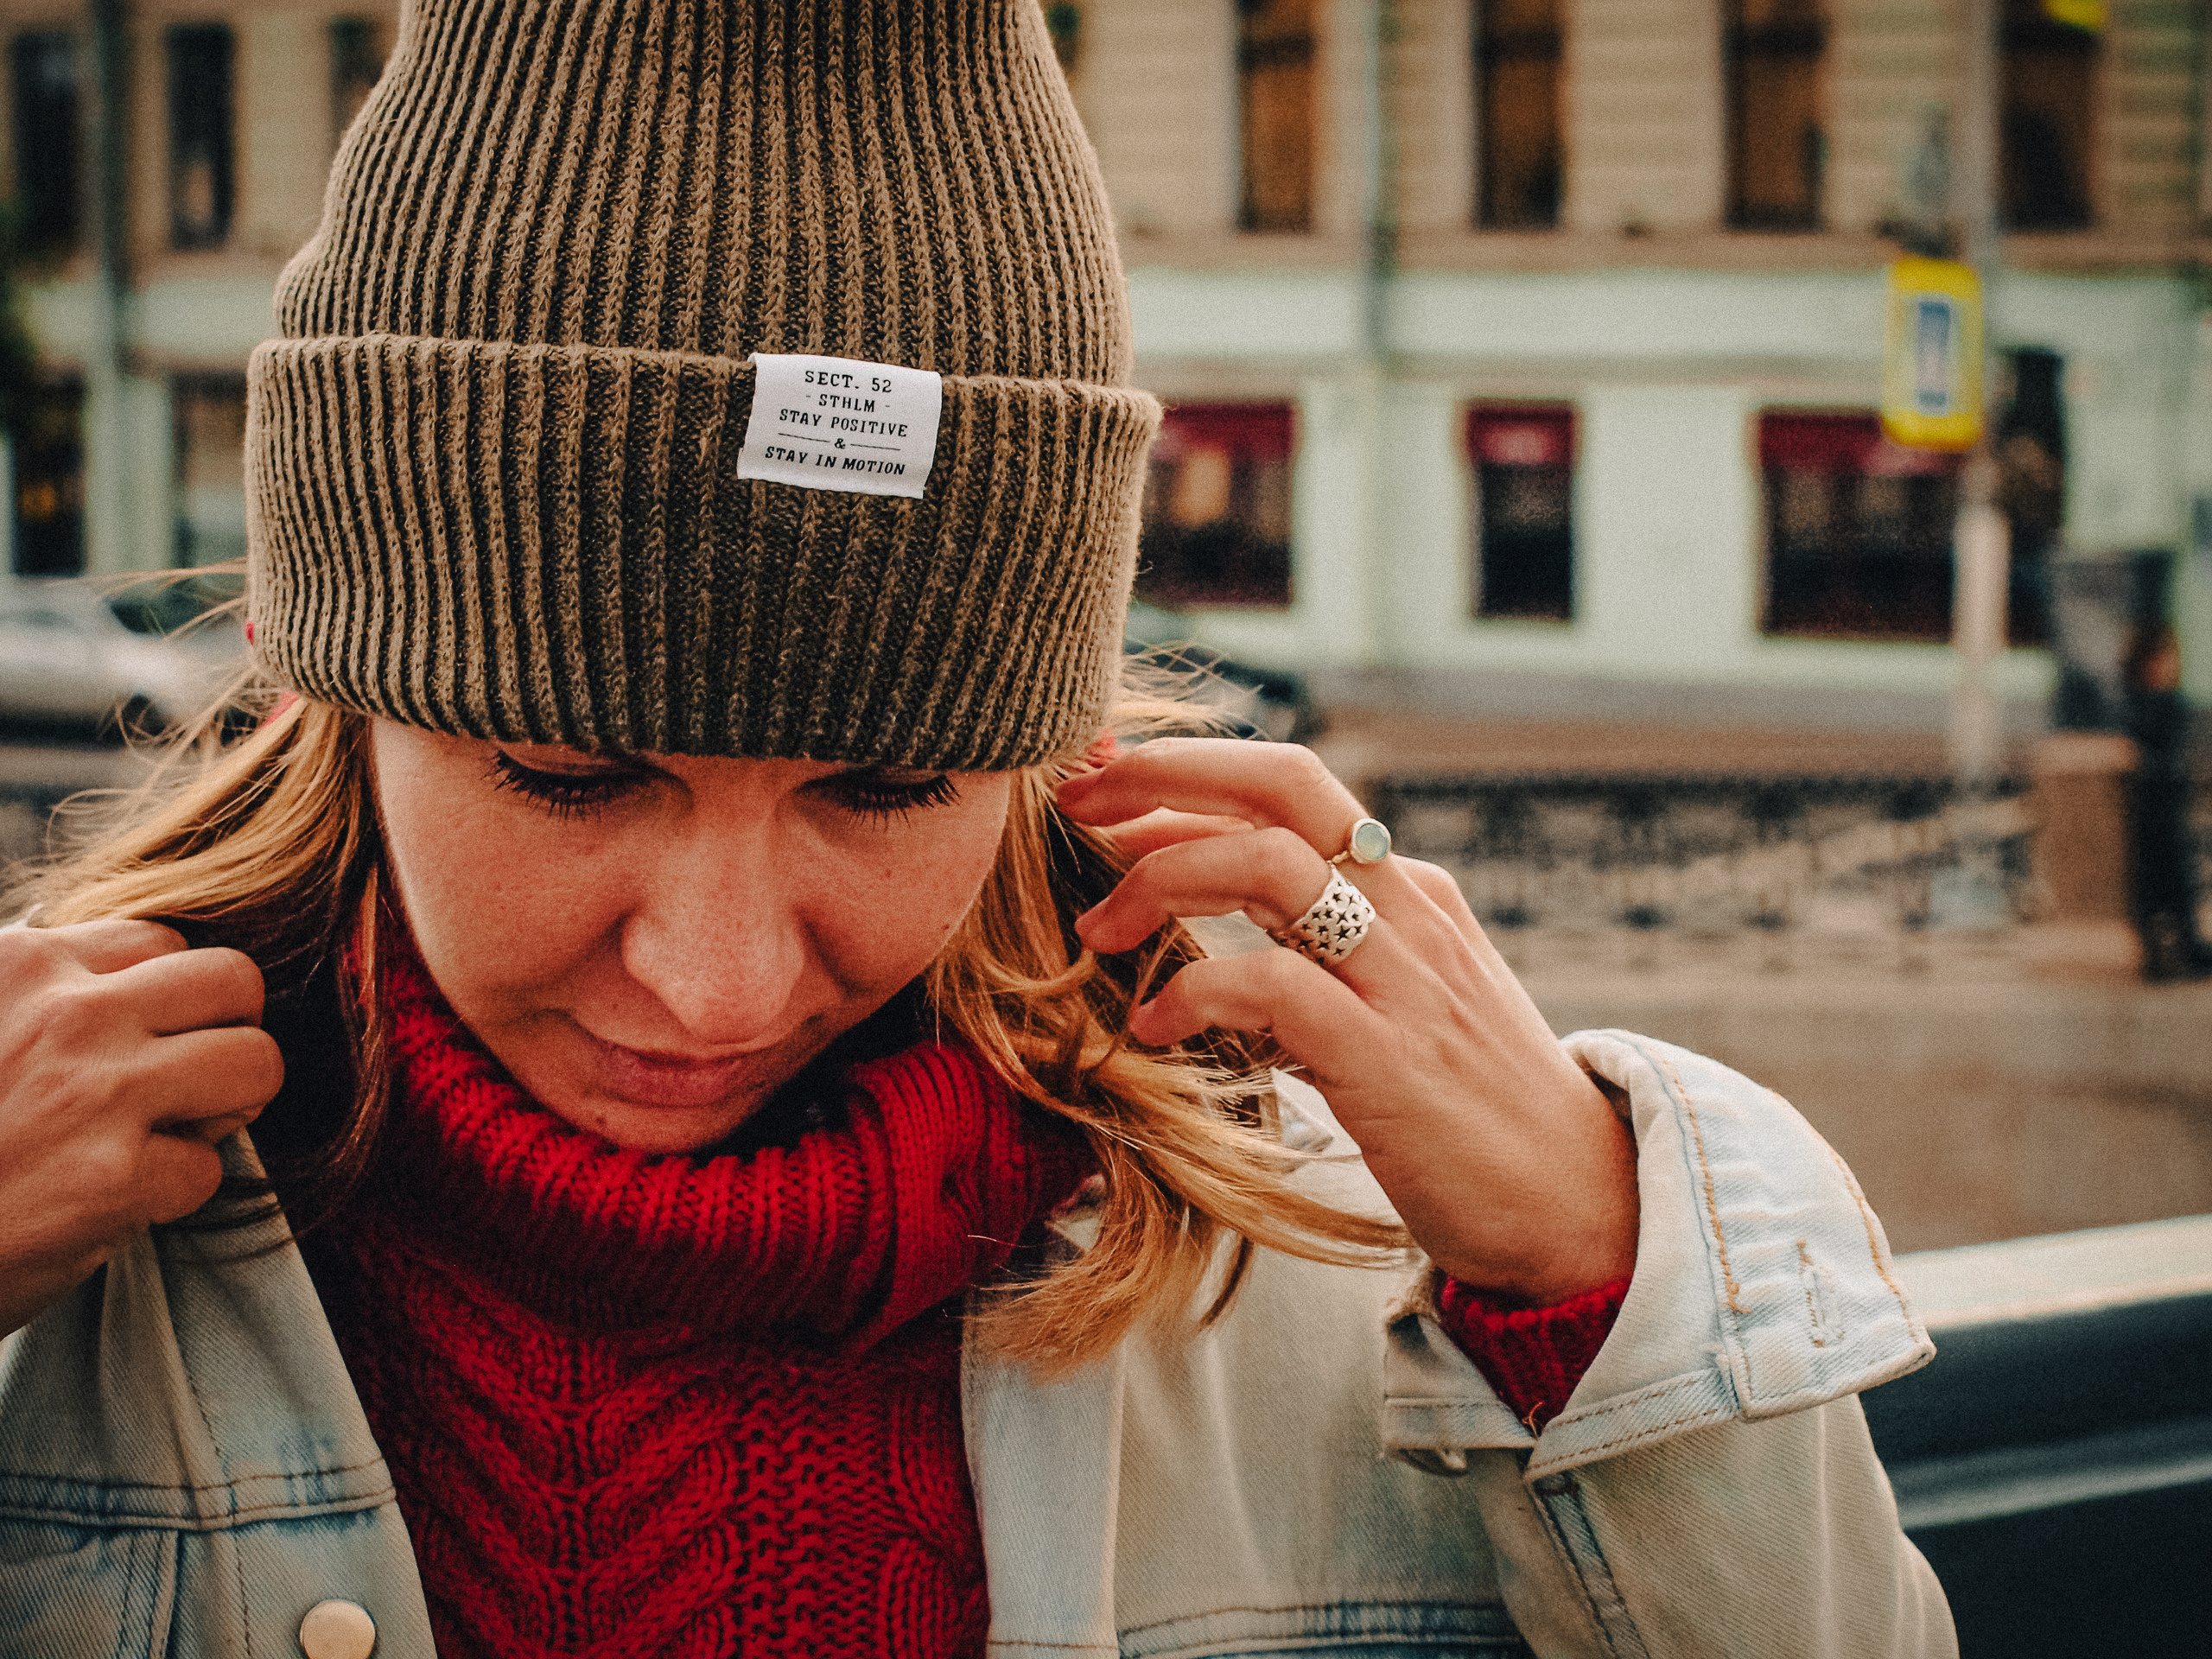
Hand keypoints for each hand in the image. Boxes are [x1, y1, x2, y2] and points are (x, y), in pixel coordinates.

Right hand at [0, 922, 282, 1337]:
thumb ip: (39, 1002)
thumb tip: (137, 990)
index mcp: (19, 966)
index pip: (159, 942)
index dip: (170, 997)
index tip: (143, 1040)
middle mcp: (64, 1015)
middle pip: (233, 980)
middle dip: (232, 1031)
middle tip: (195, 1078)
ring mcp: (94, 1093)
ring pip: (255, 1062)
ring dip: (228, 1106)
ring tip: (173, 1134)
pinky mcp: (112, 1180)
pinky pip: (210, 1168)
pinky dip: (173, 1194)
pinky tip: (115, 1202)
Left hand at [1058, 739, 1636, 1305]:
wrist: (1579, 1208)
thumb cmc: (1472, 1114)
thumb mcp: (1396, 1007)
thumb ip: (1319, 962)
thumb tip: (1215, 949)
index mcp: (1406, 888)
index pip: (1287, 787)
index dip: (1187, 772)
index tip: (1104, 786)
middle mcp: (1408, 909)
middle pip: (1280, 784)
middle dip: (1163, 774)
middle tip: (1075, 802)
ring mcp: (1403, 979)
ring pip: (1268, 865)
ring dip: (1161, 881)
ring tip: (1098, 935)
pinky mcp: (1388, 1059)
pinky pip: (1273, 986)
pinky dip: (1195, 992)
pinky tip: (1153, 1028)